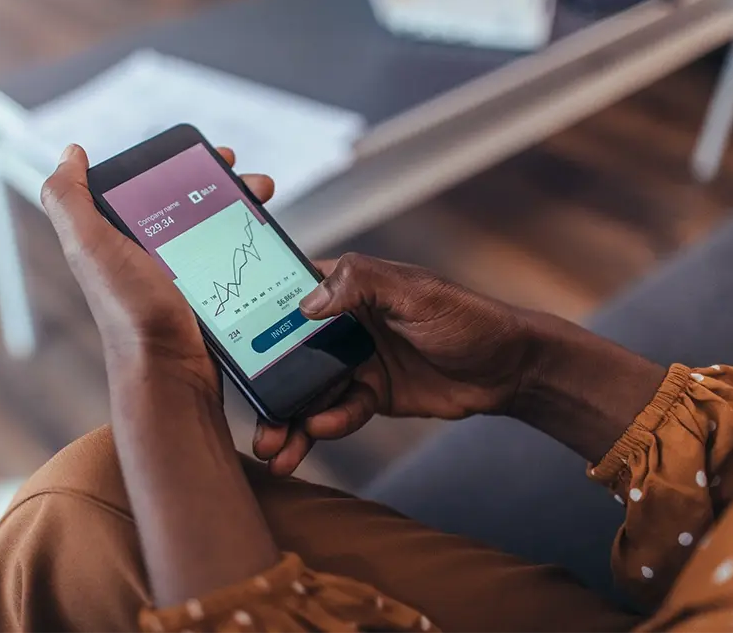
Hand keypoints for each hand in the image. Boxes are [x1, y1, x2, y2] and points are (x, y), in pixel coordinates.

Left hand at [41, 144, 275, 385]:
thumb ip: (70, 201)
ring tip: (265, 201)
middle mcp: (146, 255)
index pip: (150, 186)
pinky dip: (250, 245)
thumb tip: (70, 155)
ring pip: (216, 229)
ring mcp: (180, 277)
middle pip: (190, 204)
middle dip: (224, 184)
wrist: (172, 373)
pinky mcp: (208, 298)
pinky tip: (268, 241)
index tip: (212, 155)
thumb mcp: (92, 249)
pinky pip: (232, 260)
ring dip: (243, 210)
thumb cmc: (132, 313)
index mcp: (117, 238)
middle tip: (252, 181)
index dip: (180, 165)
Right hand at [253, 254, 537, 474]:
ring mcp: (353, 361)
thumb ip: (362, 284)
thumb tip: (308, 302)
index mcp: (346, 288)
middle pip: (288, 354)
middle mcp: (340, 324)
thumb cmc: (466, 316)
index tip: (224, 346)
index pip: (287, 295)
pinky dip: (327, 426)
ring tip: (273, 449)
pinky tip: (320, 433)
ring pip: (308, 391)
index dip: (253, 318)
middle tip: (251, 418)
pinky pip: (338, 412)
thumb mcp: (415, 292)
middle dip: (266, 387)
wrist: (508, 370)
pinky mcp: (369, 394)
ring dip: (289, 420)